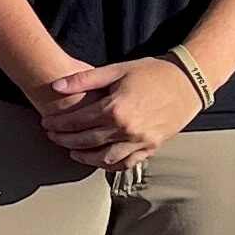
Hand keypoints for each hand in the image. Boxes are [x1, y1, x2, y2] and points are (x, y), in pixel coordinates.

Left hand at [41, 57, 205, 169]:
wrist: (188, 82)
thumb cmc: (151, 72)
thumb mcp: (116, 69)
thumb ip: (84, 79)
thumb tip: (55, 87)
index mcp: (115, 108)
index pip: (77, 121)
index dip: (58, 123)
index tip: (46, 122)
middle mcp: (126, 129)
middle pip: (87, 141)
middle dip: (65, 140)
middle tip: (52, 136)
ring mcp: (140, 141)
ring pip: (105, 158)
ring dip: (85, 157)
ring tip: (71, 151)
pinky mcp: (152, 147)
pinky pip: (126, 163)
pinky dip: (109, 164)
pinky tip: (99, 160)